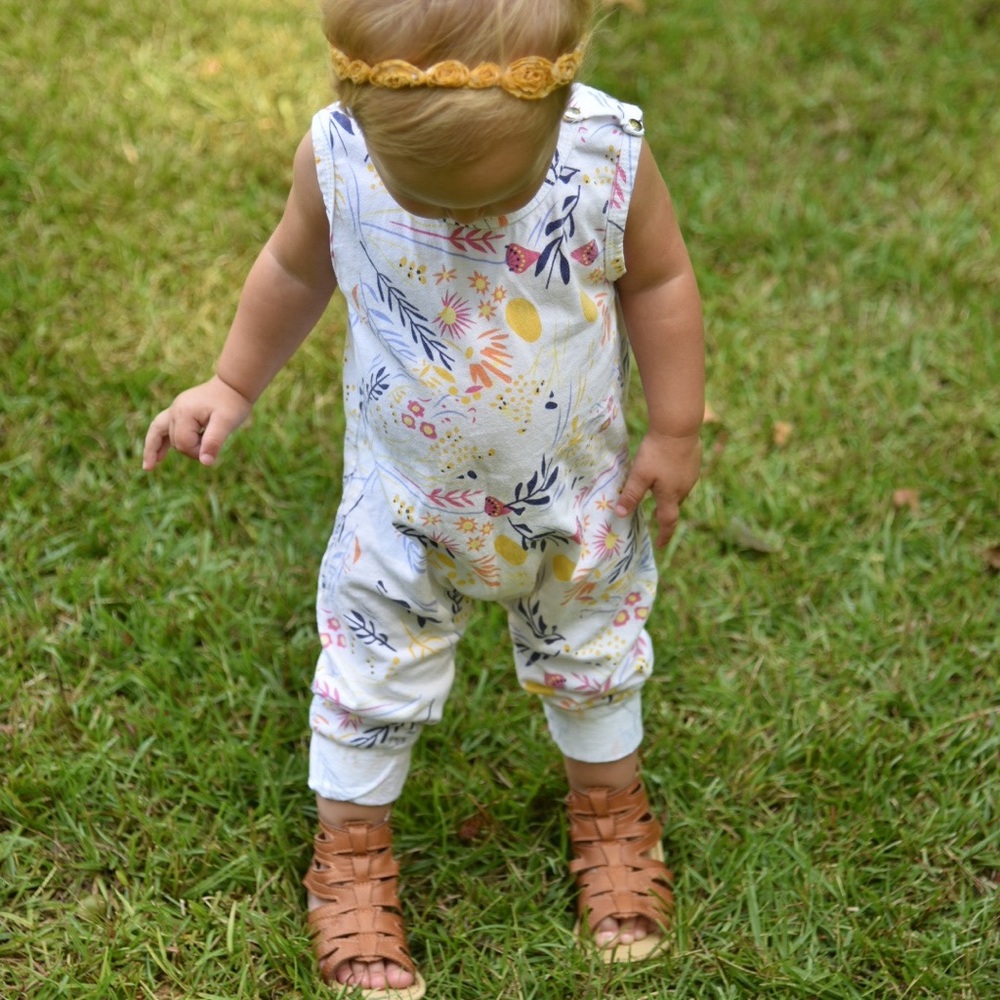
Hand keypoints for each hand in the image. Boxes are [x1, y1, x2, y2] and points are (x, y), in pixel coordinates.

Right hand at [142, 375, 252, 470]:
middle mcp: (175, 410)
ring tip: (149, 467)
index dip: (197, 452)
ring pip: (162, 434)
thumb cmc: (232, 404)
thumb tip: (205, 462)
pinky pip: (161, 427)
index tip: (214, 449)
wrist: (234, 386)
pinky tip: (157, 456)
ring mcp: (175, 409)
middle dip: (190, 450)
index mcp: (184, 413)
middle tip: (210, 449)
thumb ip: (214, 442)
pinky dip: (158, 440)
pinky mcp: (179, 411)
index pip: (183, 443)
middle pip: (175, 441)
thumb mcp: (227, 423)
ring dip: (161, 447)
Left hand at [614, 431, 701, 546]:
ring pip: (679, 490)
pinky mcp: (694, 462)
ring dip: (669, 494)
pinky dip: (674, 479)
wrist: (679, 427)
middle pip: (673, 506)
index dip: (663, 535)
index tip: (659, 545)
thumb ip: (631, 495)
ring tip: (658, 491)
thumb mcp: (639, 475)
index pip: (667, 522)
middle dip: (664, 512)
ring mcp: (691, 475)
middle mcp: (684, 489)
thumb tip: (621, 514)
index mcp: (670, 495)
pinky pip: (683, 477)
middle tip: (653, 515)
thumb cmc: (657, 453)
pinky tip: (667, 469)